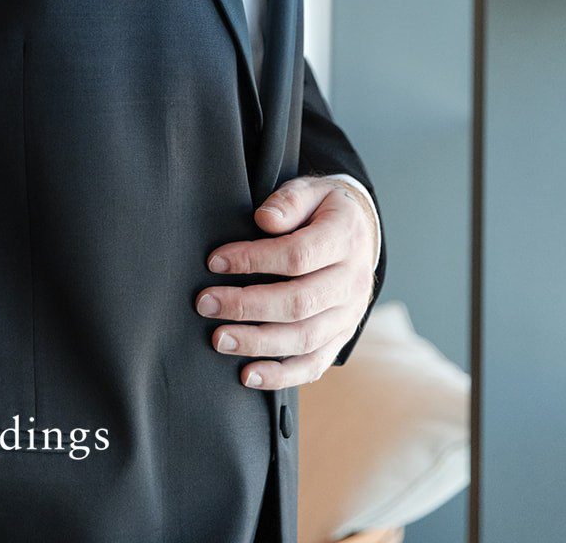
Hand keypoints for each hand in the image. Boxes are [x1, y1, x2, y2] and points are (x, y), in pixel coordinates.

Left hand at [194, 175, 378, 390]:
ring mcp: (349, 315)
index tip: (215, 261)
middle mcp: (352, 282)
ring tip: (219, 339)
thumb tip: (264, 219)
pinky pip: (313, 364)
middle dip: (247, 306)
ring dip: (258, 343)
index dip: (254, 260)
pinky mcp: (341, 338)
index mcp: (345, 239)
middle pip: (299, 303)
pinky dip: (281, 375)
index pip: (298, 255)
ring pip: (304, 338)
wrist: (360, 234)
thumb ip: (288, 201)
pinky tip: (248, 375)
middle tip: (205, 303)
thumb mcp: (311, 191)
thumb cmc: (323, 210)